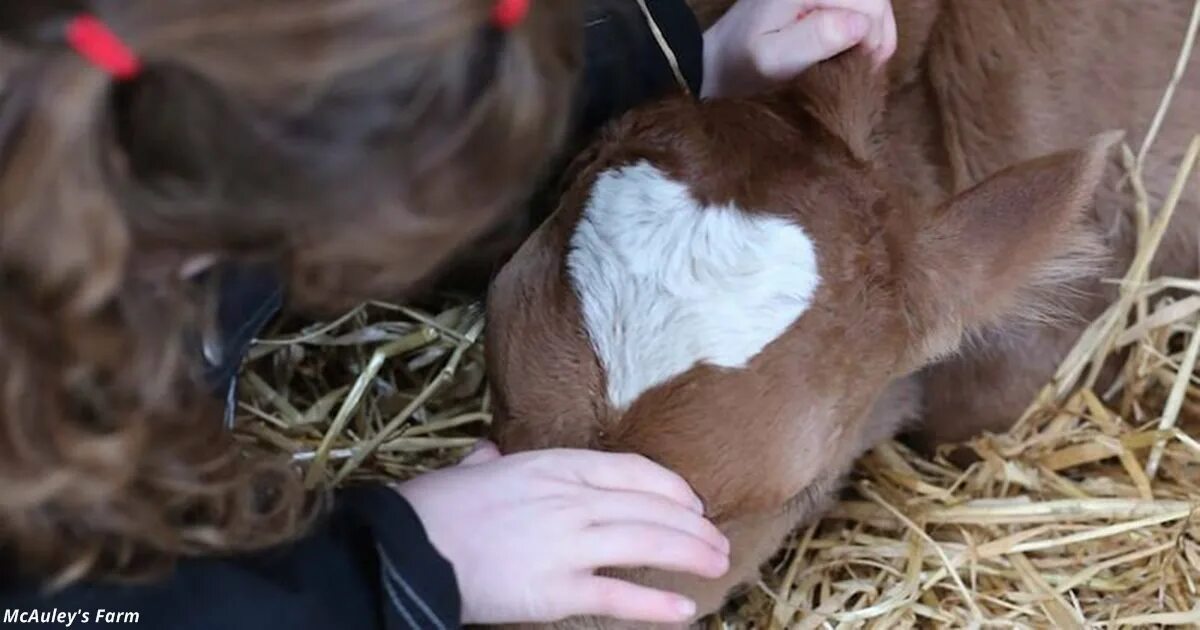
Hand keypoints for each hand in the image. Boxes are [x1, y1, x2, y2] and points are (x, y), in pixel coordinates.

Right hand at [395, 441, 730, 624]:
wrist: (406, 547)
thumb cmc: (432, 508)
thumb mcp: (470, 469)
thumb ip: (489, 462)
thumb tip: (487, 454)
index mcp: (552, 465)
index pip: (632, 471)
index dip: (670, 487)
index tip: (690, 501)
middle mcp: (570, 500)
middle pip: (651, 508)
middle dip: (692, 525)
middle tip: (717, 540)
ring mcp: (567, 544)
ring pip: (647, 543)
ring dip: (690, 554)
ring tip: (716, 564)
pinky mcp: (556, 590)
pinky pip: (619, 597)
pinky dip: (656, 605)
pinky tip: (684, 609)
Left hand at [702, 0, 897, 97]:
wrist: (714, 58)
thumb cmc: (740, 64)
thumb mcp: (773, 60)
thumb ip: (816, 38)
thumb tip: (860, 25)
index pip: (867, 2)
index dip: (874, 37)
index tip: (864, 67)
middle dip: (878, 31)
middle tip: (869, 66)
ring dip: (874, 27)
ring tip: (866, 58)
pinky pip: (853, 2)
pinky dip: (861, 23)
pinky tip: (856, 44)